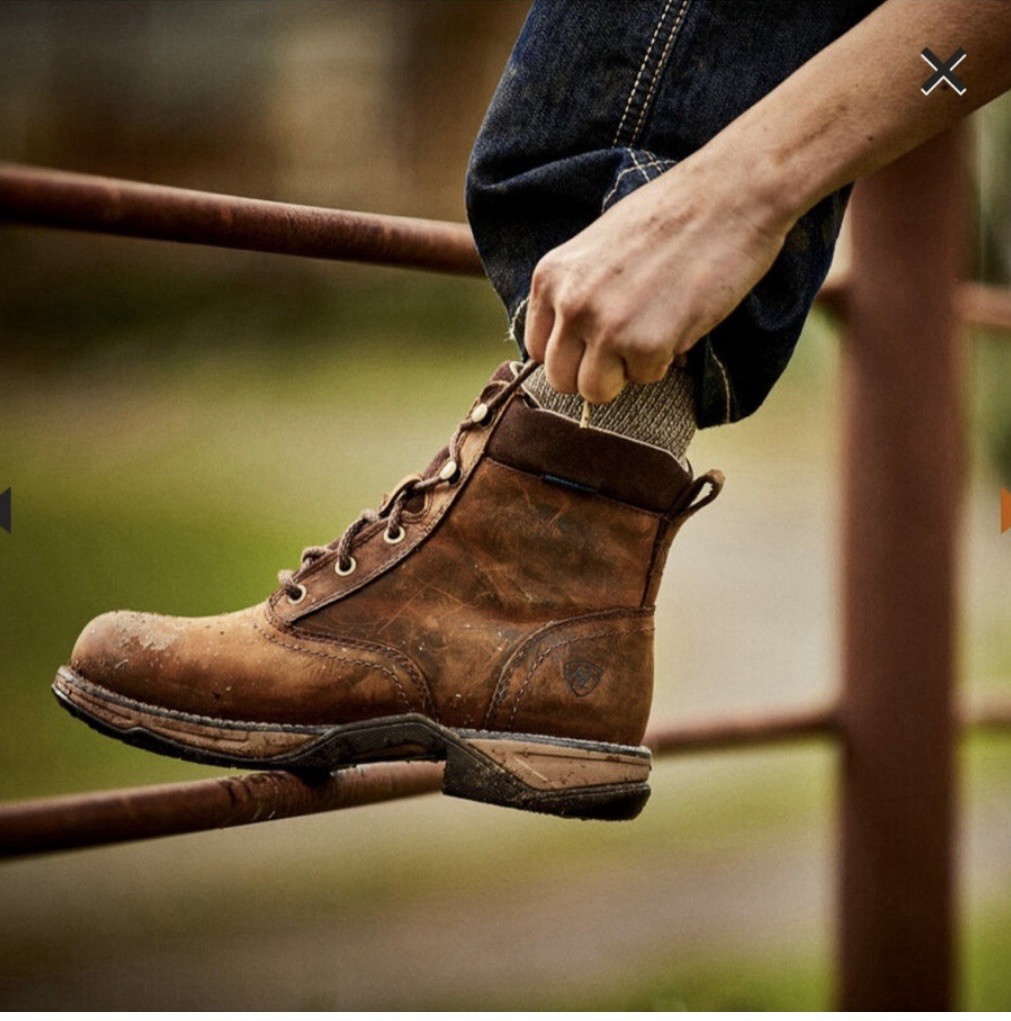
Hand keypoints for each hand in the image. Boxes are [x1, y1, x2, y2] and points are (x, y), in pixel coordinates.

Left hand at [523, 153, 792, 403]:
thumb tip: (575, 346)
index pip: (537, 349)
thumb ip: (578, 292)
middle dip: (595, 372)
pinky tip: (678, 321)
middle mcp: (569, 303)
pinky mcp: (645, 344)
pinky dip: (664, 361)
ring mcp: (605, 326)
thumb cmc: (671, 216)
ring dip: (626, 373)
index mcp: (550, 277)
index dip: (570, 353)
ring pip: (596, 391)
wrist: (730, 194)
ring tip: (652, 333)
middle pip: (561, 379)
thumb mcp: (598, 249)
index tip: (596, 345)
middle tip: (627, 348)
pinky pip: (645, 379)